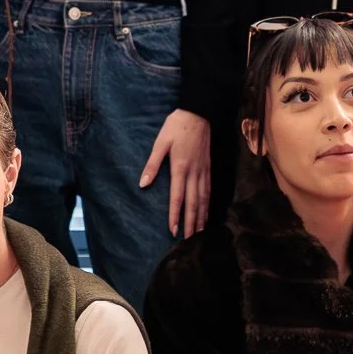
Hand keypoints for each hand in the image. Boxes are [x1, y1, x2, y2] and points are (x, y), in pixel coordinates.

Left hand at [139, 109, 211, 236]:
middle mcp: (194, 172)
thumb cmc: (176, 126)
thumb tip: (143, 184)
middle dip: (190, 223)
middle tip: (188, 241)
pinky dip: (208, 205)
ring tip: (199, 233)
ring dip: (201, 217)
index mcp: (181, 167)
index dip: (175, 215)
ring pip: (203, 199)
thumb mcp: (160, 143)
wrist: (199, 112)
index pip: (177, 197)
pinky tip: (206, 214)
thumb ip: (152, 164)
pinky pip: (209, 190)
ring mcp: (204, 171)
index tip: (173, 230)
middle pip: (193, 203)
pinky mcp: (208, 167)